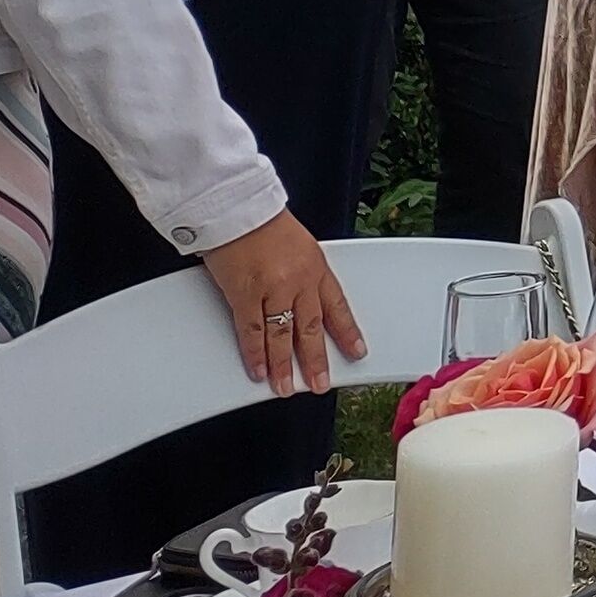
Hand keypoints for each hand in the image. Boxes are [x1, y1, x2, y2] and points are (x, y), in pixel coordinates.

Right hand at [197, 214, 364, 394]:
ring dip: (284, 365)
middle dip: (316, 360)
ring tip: (287, 386)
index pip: (338, 307)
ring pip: (282, 335)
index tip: (357, 351)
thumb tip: (306, 302)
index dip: (347, 333)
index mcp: (317, 268)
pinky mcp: (244, 294)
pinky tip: (259, 370)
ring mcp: (272, 288)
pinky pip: (251, 331)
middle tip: (320, 383)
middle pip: (311, 328)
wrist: (238, 210)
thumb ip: (306, 276)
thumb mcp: (302, 247)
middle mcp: (299, 280)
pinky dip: (255, 354)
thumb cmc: (267, 226)